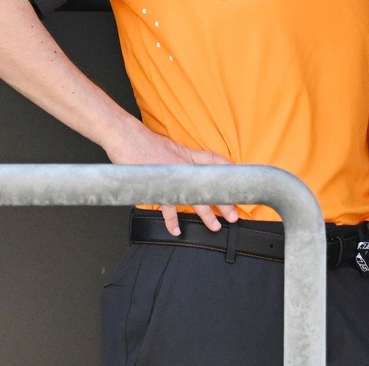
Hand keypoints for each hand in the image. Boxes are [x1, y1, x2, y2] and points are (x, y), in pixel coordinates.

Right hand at [107, 122, 238, 235]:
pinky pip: (168, 208)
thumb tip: (181, 165)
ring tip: (215, 226)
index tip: (241, 180)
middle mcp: (185, 167)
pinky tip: (177, 230)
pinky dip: (172, 220)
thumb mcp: (169, 146)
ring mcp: (174, 178)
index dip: (229, 170)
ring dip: (206, 214)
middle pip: (210, 186)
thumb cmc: (144, 142)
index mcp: (188, 156)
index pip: (214, 161)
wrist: (127, 138)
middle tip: (235, 215)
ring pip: (195, 200)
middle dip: (224, 201)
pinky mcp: (160, 187)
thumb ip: (178, 158)